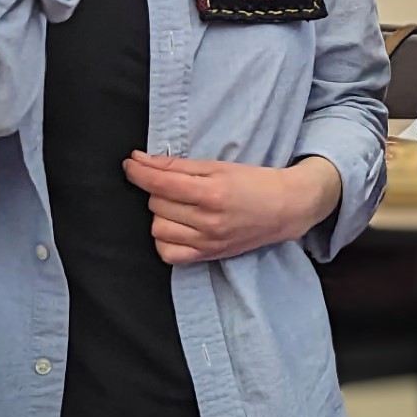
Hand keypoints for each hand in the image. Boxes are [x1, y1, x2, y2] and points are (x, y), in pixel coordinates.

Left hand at [123, 152, 341, 265]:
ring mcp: (207, 242)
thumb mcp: (218, 166)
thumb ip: (177, 165)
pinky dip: (165, 239)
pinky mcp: (208, 255)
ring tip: (178, 205)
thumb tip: (140, 161)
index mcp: (212, 192)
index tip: (130, 163)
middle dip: (158, 190)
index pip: (159, 183)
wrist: (286, 208)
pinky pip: (168, 253)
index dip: (138, 171)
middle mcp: (208, 221)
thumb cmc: (255, 182)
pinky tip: (176, 227)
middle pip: (156, 204)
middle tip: (174, 183)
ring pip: (158, 228)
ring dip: (161, 213)